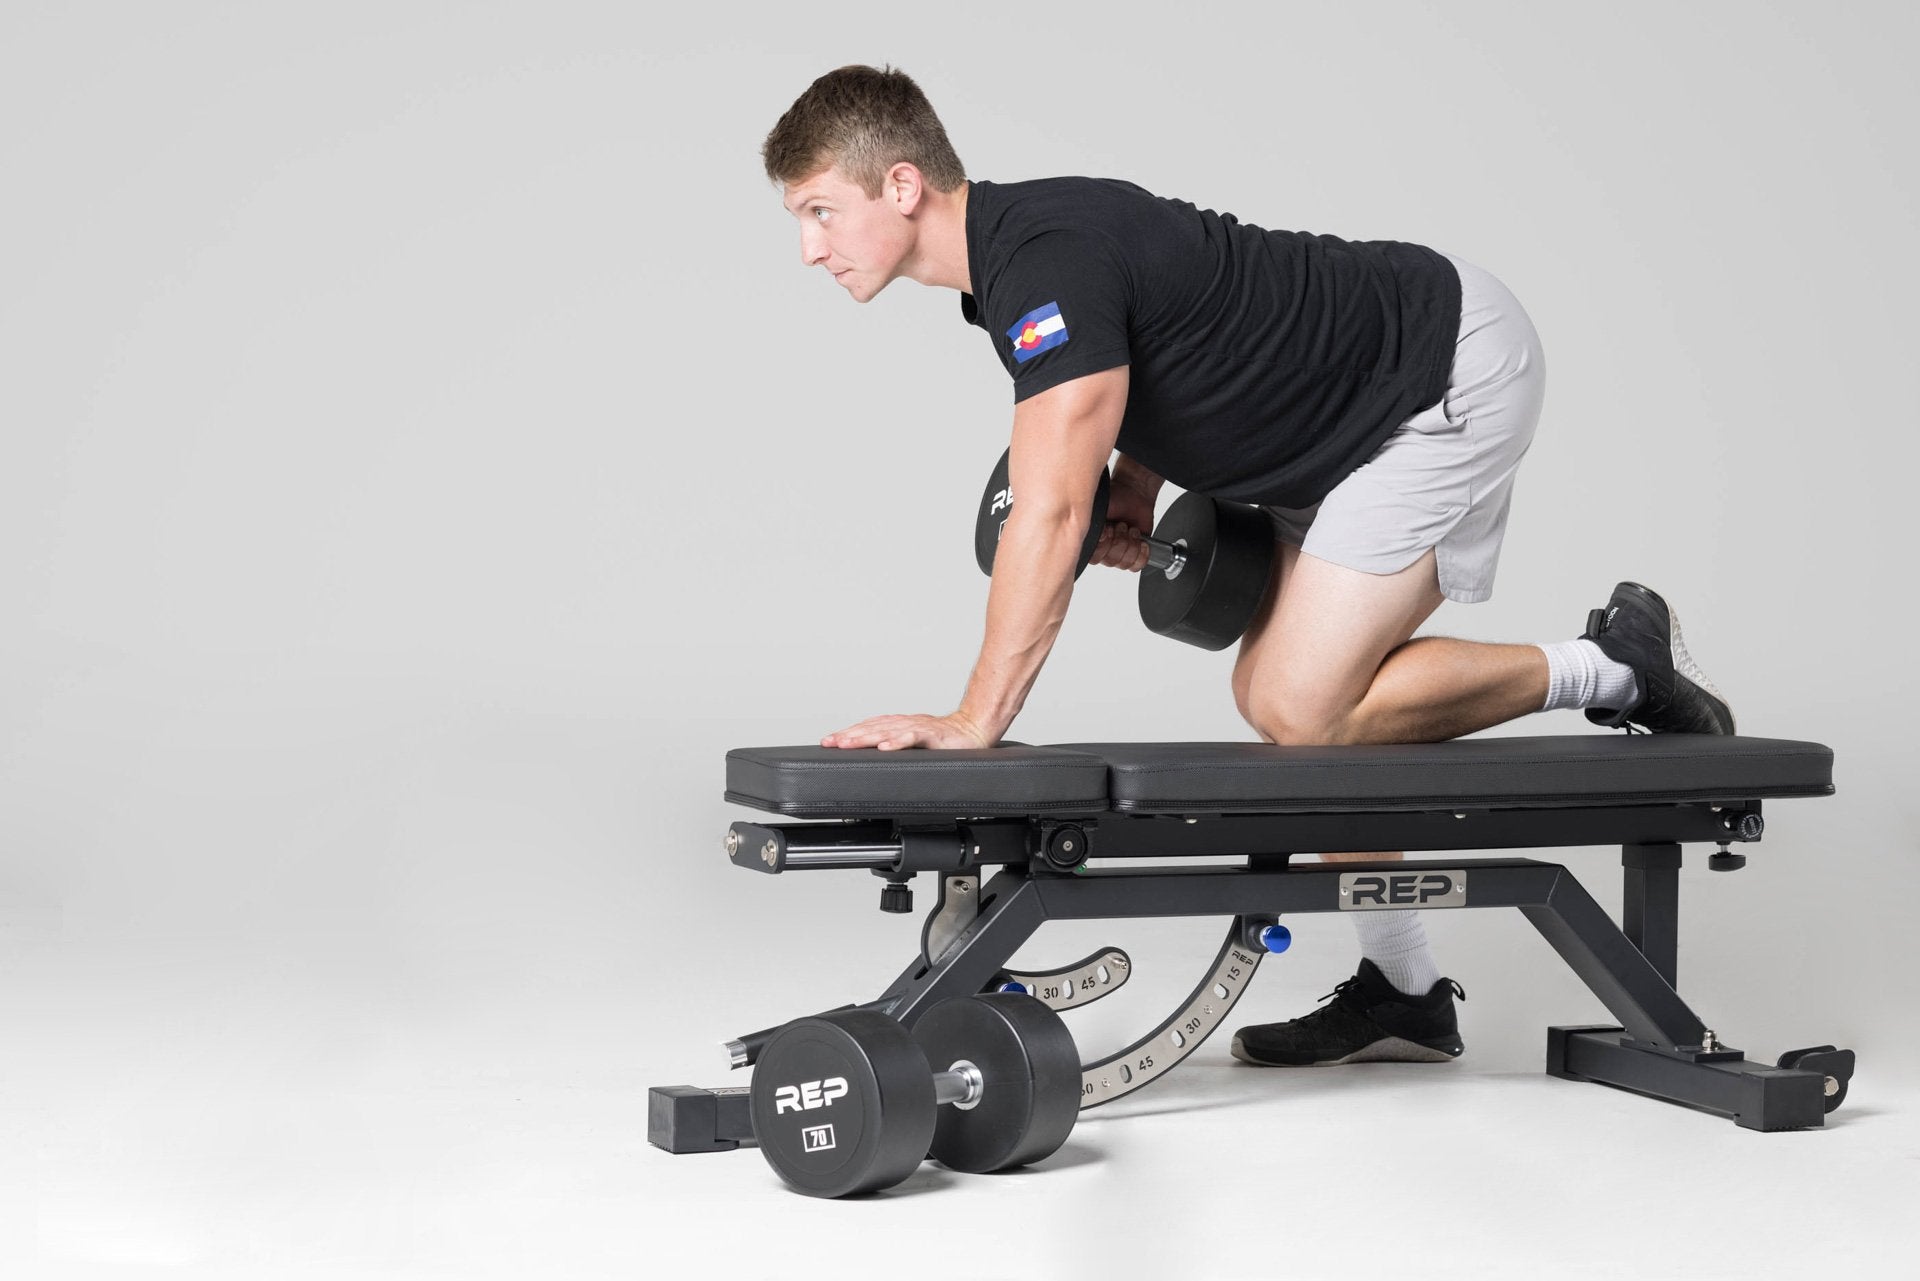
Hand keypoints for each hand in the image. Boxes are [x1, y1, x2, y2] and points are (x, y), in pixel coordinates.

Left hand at [821, 710, 994, 750]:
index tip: (828, 742)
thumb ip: (898, 748)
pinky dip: (898, 741)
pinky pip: (913, 736)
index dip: (848, 734)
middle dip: (849, 736)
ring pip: (887, 730)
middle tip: (830, 743)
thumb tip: (875, 760)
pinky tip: (885, 747)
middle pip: (872, 728)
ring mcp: (918, 727)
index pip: (868, 727)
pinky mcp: (933, 734)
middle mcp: (905, 723)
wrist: (975, 730)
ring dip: (865, 737)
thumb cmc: (946, 741)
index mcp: (899, 725)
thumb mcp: (916, 746)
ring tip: (848, 744)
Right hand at [1088, 477, 1157, 571]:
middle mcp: (1103, 550)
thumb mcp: (1096, 509)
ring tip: (1130, 529)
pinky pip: (1137, 565)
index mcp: (1090, 541)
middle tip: (1120, 526)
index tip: (1108, 530)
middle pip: (1111, 561)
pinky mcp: (1134, 555)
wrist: (1135, 494)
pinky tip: (1139, 540)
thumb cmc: (1116, 499)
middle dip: (1119, 540)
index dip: (1104, 544)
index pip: (1094, 559)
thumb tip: (1090, 536)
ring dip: (1131, 542)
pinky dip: (1142, 552)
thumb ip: (1087, 525)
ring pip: (1124, 563)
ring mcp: (1119, 553)